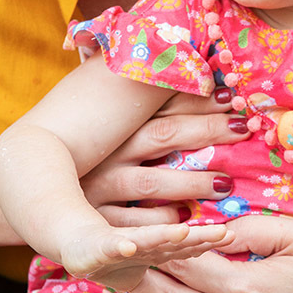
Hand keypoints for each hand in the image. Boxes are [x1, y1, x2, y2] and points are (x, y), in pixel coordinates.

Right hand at [59, 221, 233, 292]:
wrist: (62, 237)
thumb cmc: (102, 256)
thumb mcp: (130, 277)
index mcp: (152, 248)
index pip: (186, 247)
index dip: (208, 244)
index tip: (233, 239)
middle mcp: (139, 241)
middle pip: (173, 238)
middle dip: (197, 236)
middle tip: (226, 233)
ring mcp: (118, 241)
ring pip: (145, 237)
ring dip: (163, 236)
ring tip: (185, 233)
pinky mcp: (95, 246)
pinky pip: (108, 246)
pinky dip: (118, 246)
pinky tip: (129, 247)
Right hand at [80, 89, 249, 226]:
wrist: (49, 203)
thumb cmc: (96, 164)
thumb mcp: (116, 136)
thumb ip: (149, 111)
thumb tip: (188, 72)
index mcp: (116, 125)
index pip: (162, 104)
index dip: (198, 99)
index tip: (232, 98)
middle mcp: (109, 152)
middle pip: (163, 134)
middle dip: (206, 130)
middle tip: (243, 130)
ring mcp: (100, 185)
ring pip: (152, 181)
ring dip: (192, 182)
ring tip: (225, 184)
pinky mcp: (98, 220)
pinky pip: (136, 221)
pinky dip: (163, 220)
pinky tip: (186, 220)